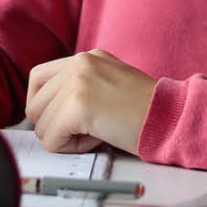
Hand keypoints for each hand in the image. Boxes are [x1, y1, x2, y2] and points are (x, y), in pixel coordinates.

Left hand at [25, 49, 157, 155]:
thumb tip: (46, 113)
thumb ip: (79, 89)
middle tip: (86, 130)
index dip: (45, 107)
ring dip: (64, 138)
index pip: (38, 80)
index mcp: (86, 58)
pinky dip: (70, 148)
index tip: (64, 120)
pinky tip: (96, 140)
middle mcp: (79, 63)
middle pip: (34, 104)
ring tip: (95, 133)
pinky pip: (51, 139)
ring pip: (40, 124)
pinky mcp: (78, 105)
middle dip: (54, 126)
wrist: (172, 117)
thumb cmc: (146, 111)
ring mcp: (78, 82)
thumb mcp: (109, 86)